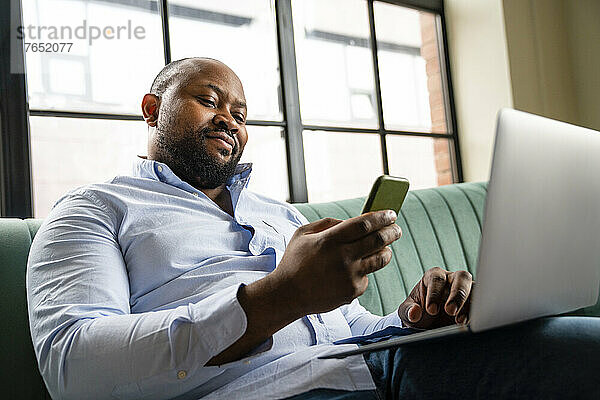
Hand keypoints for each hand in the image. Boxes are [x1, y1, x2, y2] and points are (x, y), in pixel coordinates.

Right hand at [270, 210, 401, 315]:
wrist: (287, 295)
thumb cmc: (294, 261)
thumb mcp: (303, 234)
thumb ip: (328, 223)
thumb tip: (350, 221)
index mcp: (330, 240)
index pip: (364, 224)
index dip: (381, 217)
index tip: (391, 214)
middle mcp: (342, 257)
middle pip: (378, 240)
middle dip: (392, 232)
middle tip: (396, 228)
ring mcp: (349, 276)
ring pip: (380, 259)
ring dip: (386, 251)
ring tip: (385, 247)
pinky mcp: (353, 291)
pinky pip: (367, 276)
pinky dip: (364, 271)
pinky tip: (352, 271)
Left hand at [397, 267, 472, 328]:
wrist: (428, 325)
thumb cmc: (418, 313)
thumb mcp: (407, 313)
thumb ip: (408, 311)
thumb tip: (414, 313)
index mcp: (434, 277)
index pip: (437, 278)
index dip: (434, 292)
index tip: (431, 310)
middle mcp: (452, 280)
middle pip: (461, 277)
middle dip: (457, 294)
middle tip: (449, 311)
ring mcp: (466, 291)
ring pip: (475, 289)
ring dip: (470, 304)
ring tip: (459, 321)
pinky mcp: (475, 303)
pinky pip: (482, 304)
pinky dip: (476, 314)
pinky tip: (468, 324)